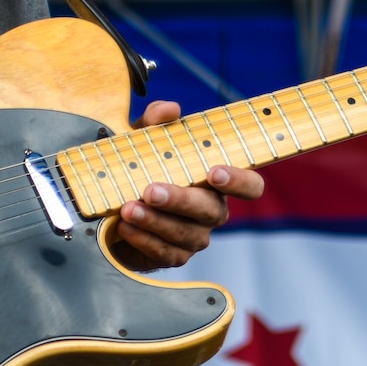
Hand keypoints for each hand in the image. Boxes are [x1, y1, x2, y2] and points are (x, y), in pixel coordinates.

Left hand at [109, 100, 263, 269]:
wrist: (116, 209)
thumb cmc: (142, 168)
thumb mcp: (144, 140)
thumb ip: (156, 121)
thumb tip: (170, 109)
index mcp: (216, 183)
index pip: (249, 185)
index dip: (238, 180)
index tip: (213, 172)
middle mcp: (212, 211)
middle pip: (210, 210)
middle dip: (180, 200)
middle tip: (150, 190)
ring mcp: (196, 236)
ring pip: (184, 233)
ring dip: (154, 221)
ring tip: (127, 208)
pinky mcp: (175, 256)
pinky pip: (165, 252)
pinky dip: (144, 239)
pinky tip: (125, 226)